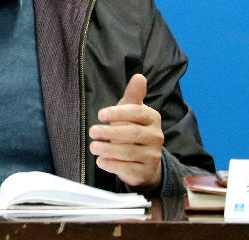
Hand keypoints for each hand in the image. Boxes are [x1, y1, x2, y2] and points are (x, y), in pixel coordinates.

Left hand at [88, 73, 163, 192]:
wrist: (144, 161)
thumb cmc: (133, 130)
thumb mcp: (131, 112)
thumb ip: (133, 96)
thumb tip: (139, 77)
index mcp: (152, 118)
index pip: (136, 112)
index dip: (118, 113)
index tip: (100, 114)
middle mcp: (156, 137)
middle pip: (132, 133)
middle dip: (110, 133)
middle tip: (92, 132)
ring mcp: (152, 156)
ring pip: (129, 152)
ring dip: (108, 149)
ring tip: (93, 146)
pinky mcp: (145, 172)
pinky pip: (129, 169)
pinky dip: (113, 165)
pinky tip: (101, 161)